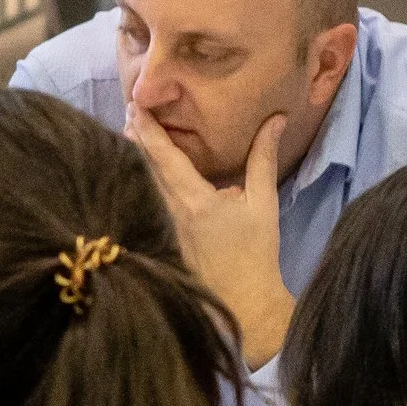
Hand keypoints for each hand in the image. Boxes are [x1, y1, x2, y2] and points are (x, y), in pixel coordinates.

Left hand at [126, 104, 293, 368]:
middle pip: (145, 165)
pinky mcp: (162, 237)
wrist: (243, 302)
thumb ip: (262, 158)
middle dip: (136, 135)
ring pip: (145, 183)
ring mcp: (163, 225)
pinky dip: (145, 179)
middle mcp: (170, 211)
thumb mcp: (262, 203)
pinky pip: (150, 200)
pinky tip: (140, 169)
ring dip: (138, 156)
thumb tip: (276, 120)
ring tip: (131, 128)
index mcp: (193, 200)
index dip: (147, 127)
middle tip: (130, 106)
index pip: (162, 155)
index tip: (135, 103)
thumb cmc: (255, 254)